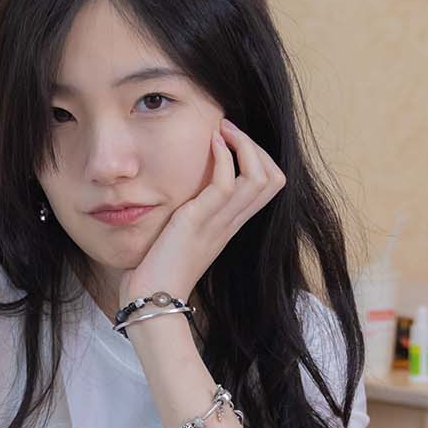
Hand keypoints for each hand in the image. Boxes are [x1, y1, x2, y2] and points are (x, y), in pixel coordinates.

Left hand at [118, 117, 286, 311]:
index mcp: (231, 224)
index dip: (260, 157)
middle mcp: (232, 222)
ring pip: (260, 176)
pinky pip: (227, 182)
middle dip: (257, 146)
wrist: (153, 298)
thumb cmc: (161, 270)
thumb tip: (182, 190)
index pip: (269, 185)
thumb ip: (192, 212)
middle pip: (274, 178)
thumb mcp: (183, 233)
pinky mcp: (200, 220)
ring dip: (245, 144)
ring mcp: (220, 221)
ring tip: (223, 129)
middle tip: (230, 129)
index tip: (233, 141)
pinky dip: (223, 156)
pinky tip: (210, 142)